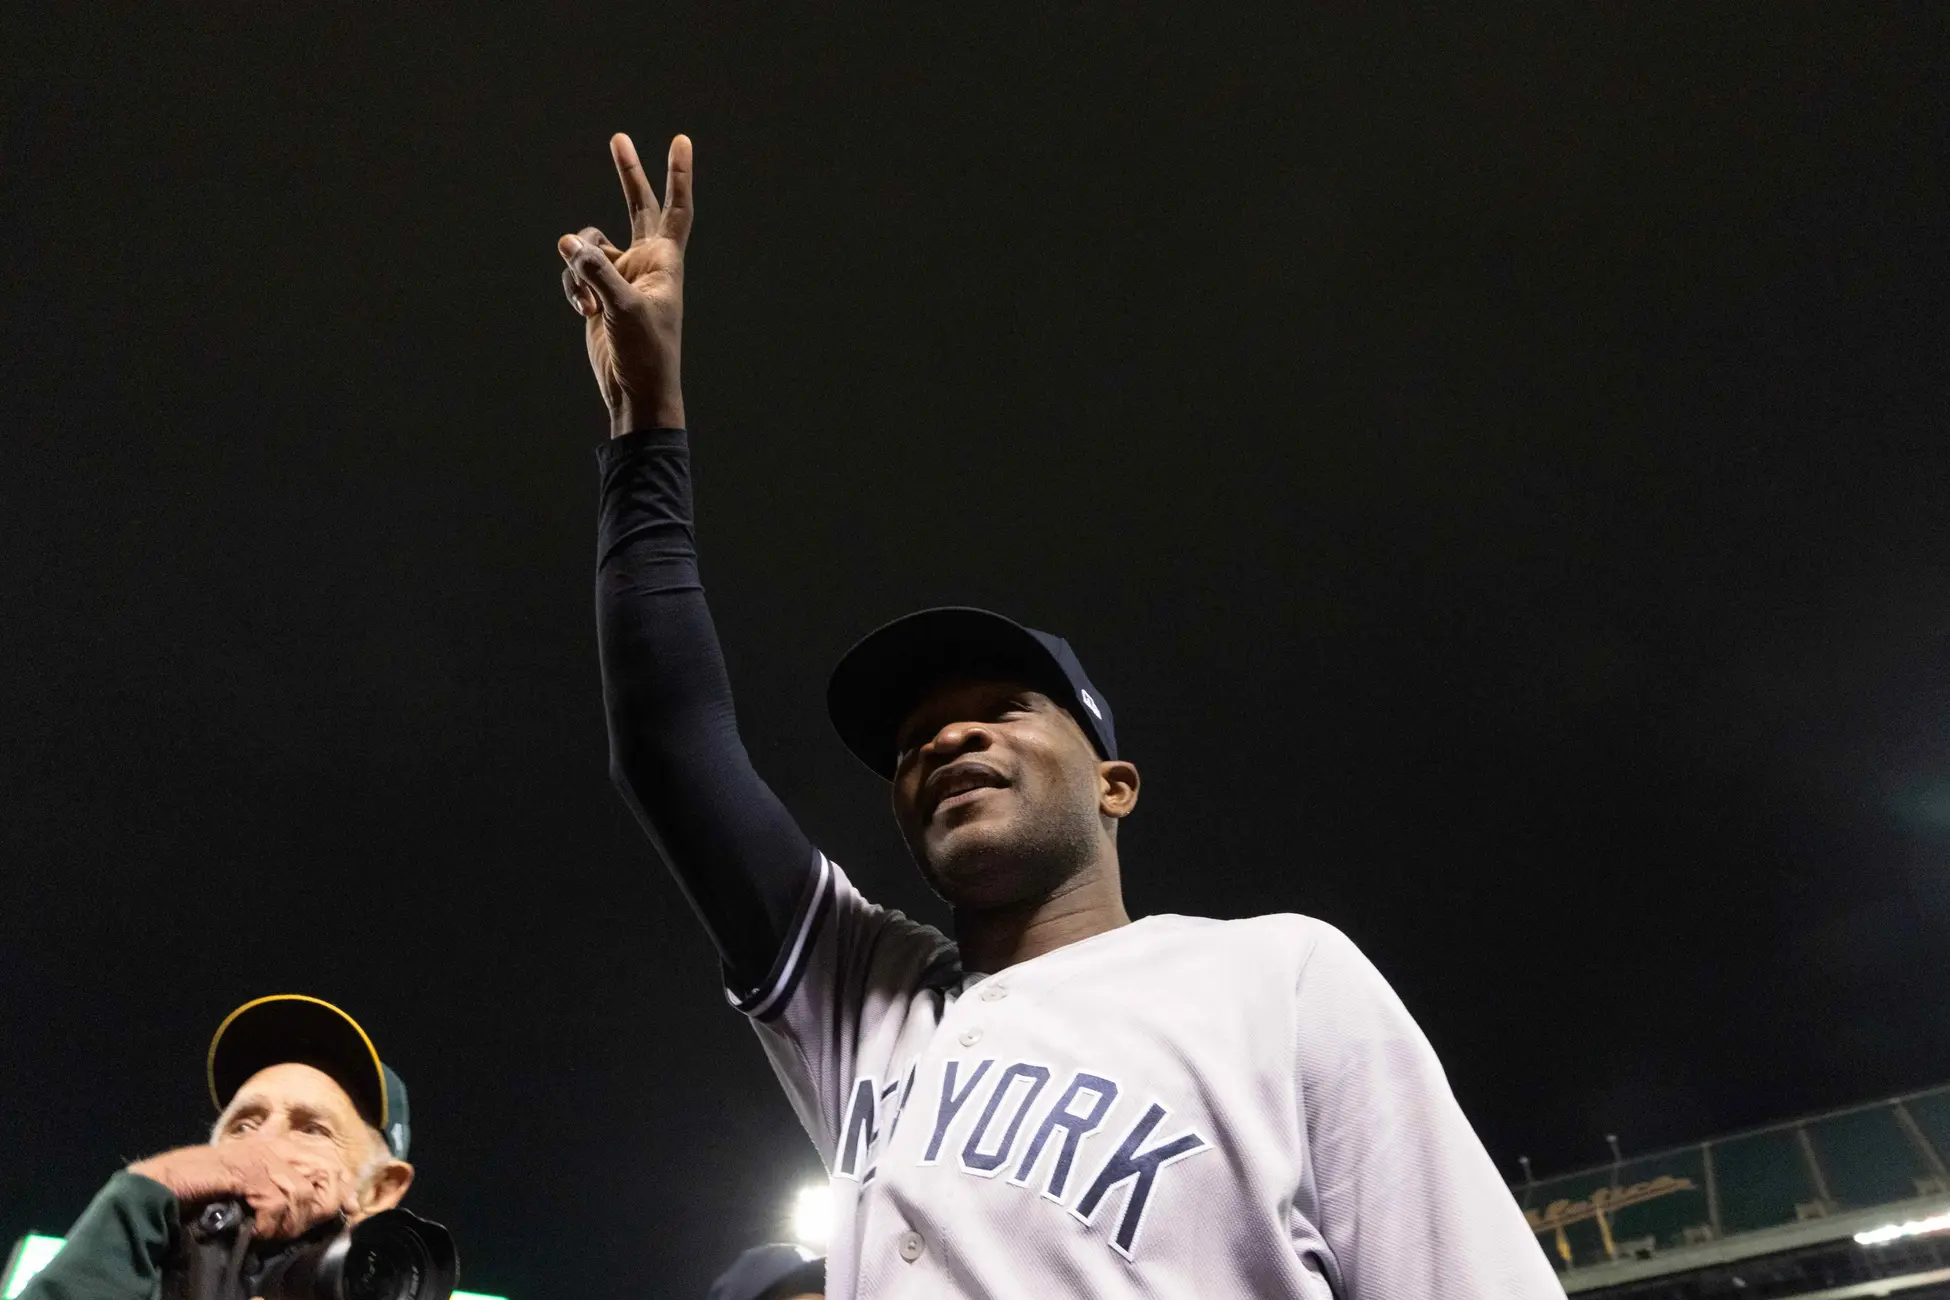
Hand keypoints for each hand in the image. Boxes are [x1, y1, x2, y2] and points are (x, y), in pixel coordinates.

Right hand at [128, 1140, 347, 1240]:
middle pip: (324, 1173)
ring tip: (269, 1234)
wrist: (163, 1185)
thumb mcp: (250, 1181)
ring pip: (301, 1193)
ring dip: (288, 1222)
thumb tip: (323, 1206)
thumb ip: (282, 1185)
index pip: (329, 1159)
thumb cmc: (205, 1187)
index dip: (341, 1187)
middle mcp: (275, 1144)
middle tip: (297, 1229)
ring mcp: (261, 1156)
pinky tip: (254, 1231)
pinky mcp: (247, 1171)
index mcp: (278, 1143)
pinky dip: (267, 1224)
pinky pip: (275, 1202)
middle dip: (320, 1207)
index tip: (347, 1210)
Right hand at [559, 132, 692, 436]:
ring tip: (590, 301)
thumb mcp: (624, 307)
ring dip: (579, 266)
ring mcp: (619, 275)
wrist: (635, 390)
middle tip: (619, 139)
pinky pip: (575, 272)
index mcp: (664, 260)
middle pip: (636, 205)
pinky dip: (573, 288)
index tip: (680, 140)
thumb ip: (597, 271)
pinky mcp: (598, 292)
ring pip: (587, 245)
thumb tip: (569, 243)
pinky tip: (584, 312)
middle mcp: (644, 261)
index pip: (675, 208)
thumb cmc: (646, 351)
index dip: (678, 174)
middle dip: (627, 174)